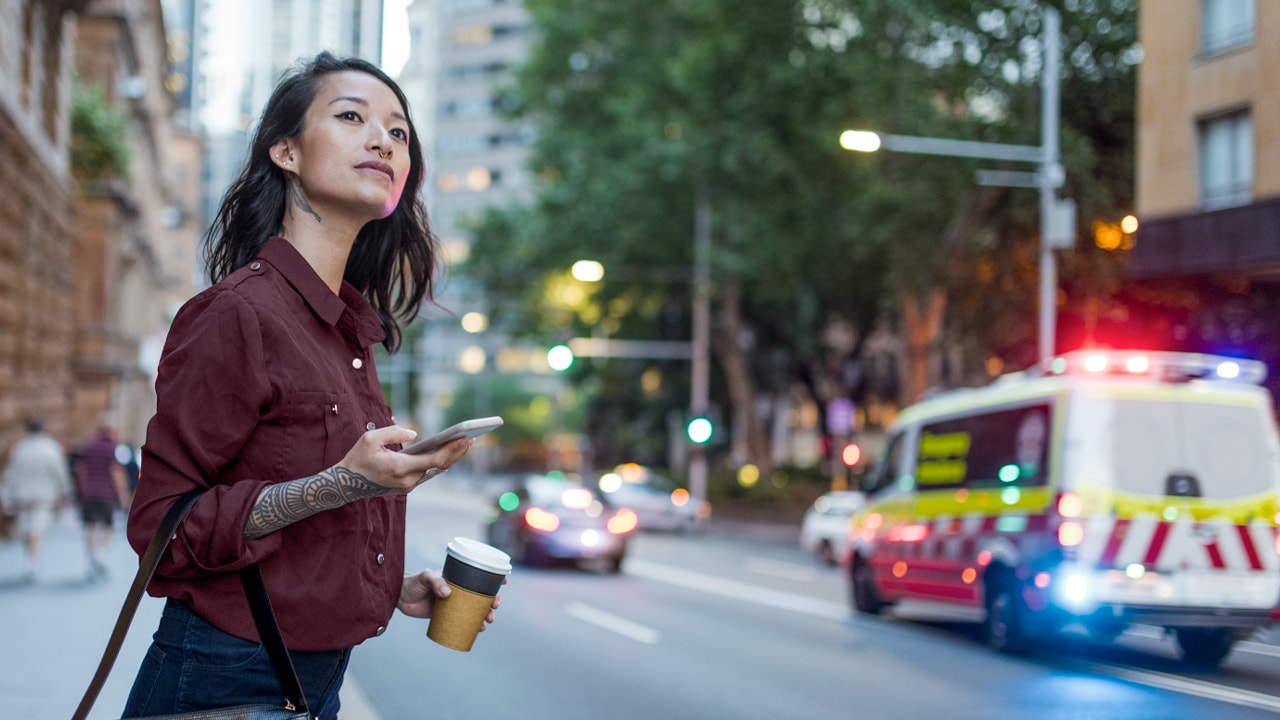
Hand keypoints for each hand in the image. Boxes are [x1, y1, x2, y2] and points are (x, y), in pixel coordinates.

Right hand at [336, 425, 472, 494]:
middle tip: (472, 438)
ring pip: (435, 470)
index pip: (435, 460)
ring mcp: (408, 485)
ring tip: (464, 443)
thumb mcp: (370, 438)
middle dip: (457, 452)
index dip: (453, 450)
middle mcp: (407, 480)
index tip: (465, 439)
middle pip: (440, 466)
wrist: (346, 483)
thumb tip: (414, 433)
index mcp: (400, 467)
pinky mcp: (406, 486)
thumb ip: (393, 432)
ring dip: (450, 457)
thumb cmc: (357, 458)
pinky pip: (428, 473)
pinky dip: (439, 462)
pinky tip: (449, 452)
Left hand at [397, 569, 503, 630]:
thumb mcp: (426, 577)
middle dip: (492, 601)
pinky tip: (479, 630)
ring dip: (485, 615)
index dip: (492, 578)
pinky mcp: (446, 616)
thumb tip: (448, 593)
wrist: (399, 597)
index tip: (503, 581)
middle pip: (481, 595)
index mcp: (457, 578)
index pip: (478, 576)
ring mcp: (453, 604)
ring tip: (489, 621)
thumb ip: (436, 582)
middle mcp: (458, 590)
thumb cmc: (413, 582)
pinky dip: (472, 626)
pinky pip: (463, 621)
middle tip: (495, 607)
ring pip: (474, 609)